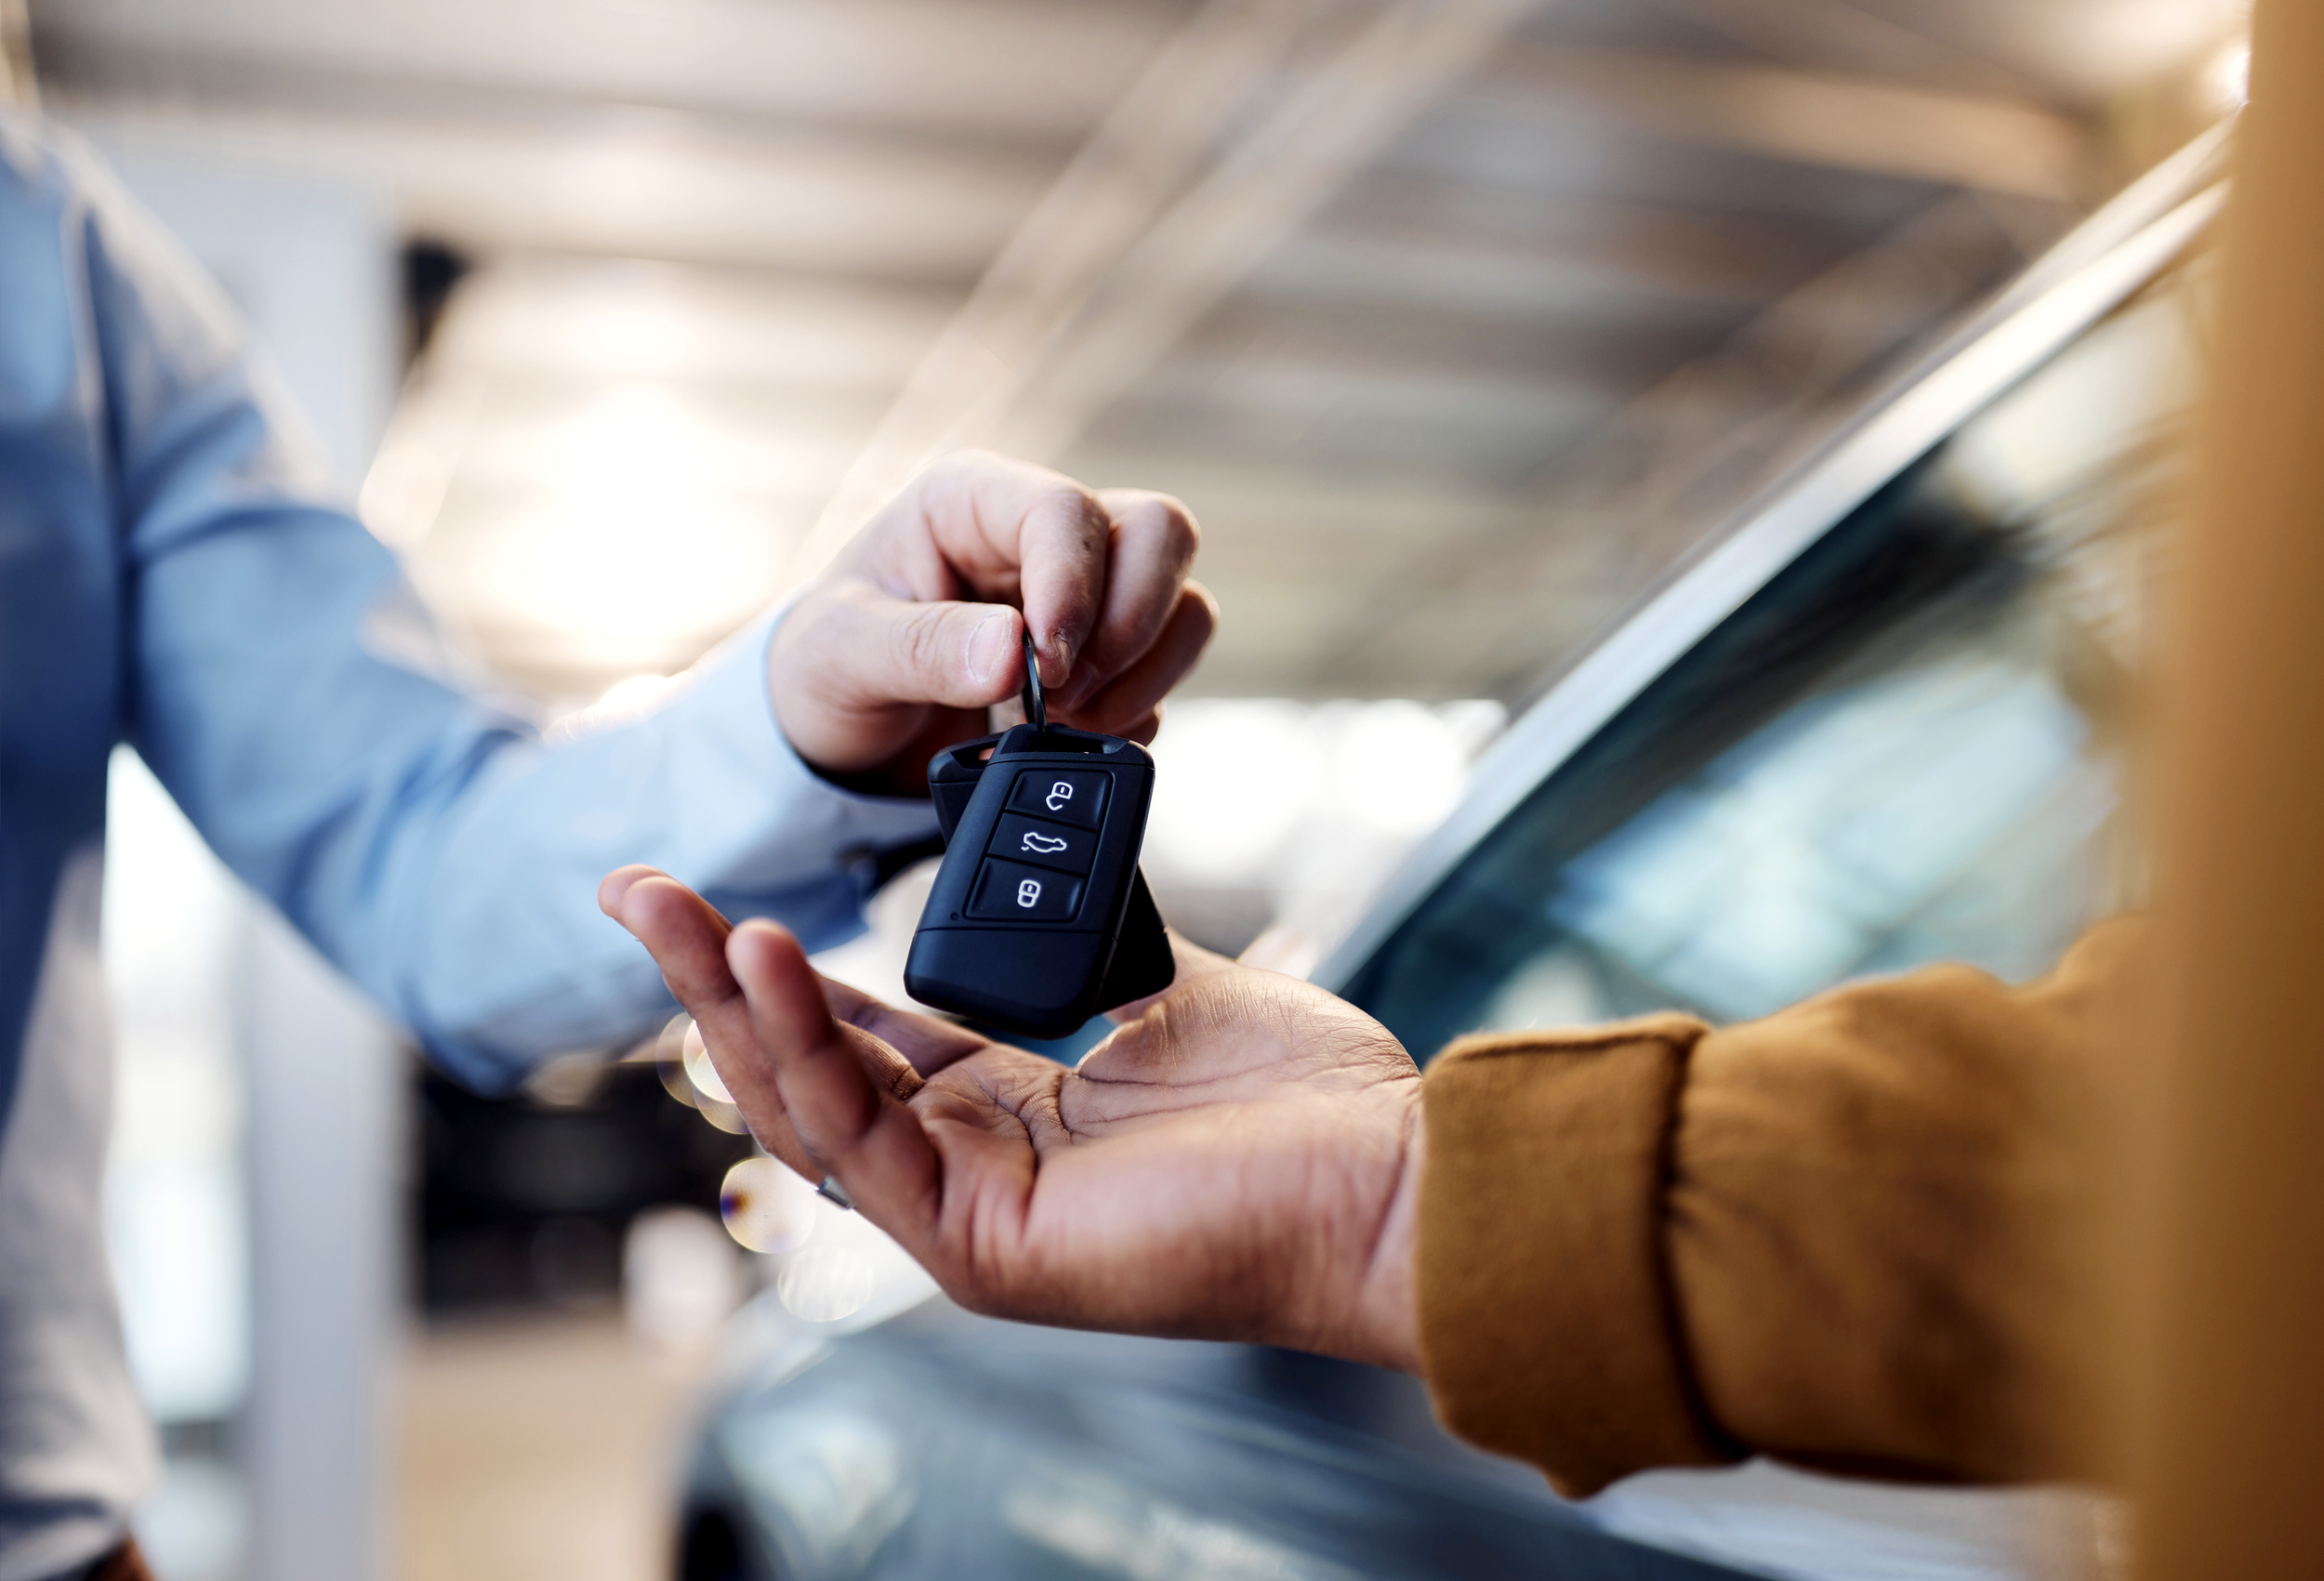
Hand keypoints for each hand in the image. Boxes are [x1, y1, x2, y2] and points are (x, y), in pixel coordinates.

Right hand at [599, 865, 1425, 1371]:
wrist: (1386, 1173)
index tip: (711, 889)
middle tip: (635, 886)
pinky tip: (770, 957)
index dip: (778, 970)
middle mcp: (969, 1170)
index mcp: (1005, 1114)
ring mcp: (968, 1217)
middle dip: (711, 977)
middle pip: (804, 1070)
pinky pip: (865, 1134)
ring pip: (810, 1105)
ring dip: (732, 1003)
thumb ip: (1067, 943)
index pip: (857, 1039)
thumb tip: (1027, 868)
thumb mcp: (1155, 988)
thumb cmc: (1300, 1101)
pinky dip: (808, 1045)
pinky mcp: (983, 1246)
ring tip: (673, 909)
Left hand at [769, 451, 1215, 793]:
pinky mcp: (1110, 656)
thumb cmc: (827, 667)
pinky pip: (1168, 672)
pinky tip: (1069, 739)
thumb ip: (922, 648)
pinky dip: (1136, 715)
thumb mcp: (841, 655)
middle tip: (1067, 695)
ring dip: (1141, 677)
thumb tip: (1014, 653)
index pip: (1066, 510)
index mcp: (972, 500)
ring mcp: (1088, 593)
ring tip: (1065, 724)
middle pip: (1159, 534)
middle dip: (1130, 626)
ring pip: (1183, 604)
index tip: (1050, 667)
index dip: (1075, 587)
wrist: (840, 737)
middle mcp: (1041, 534)